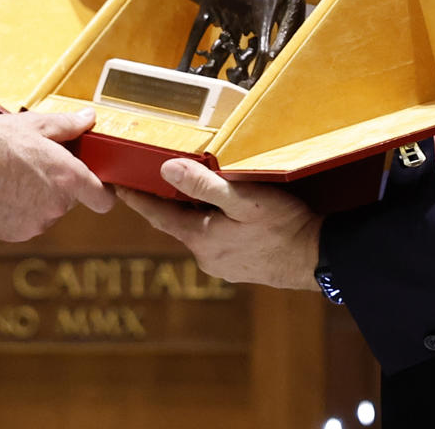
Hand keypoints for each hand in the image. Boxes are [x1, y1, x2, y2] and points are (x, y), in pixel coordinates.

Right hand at [0, 109, 113, 240]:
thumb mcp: (32, 124)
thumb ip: (67, 125)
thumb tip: (89, 118)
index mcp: (67, 178)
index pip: (103, 200)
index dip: (101, 192)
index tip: (94, 184)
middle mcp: (56, 206)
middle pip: (70, 200)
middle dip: (58, 184)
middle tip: (32, 164)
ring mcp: (36, 224)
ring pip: (46, 211)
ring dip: (36, 198)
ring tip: (9, 176)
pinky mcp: (15, 235)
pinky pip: (25, 222)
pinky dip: (17, 211)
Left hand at [116, 158, 321, 290]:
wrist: (319, 260)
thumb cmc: (285, 226)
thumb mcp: (244, 199)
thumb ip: (204, 184)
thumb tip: (167, 169)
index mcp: (201, 237)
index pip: (157, 215)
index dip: (136, 198)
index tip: (115, 185)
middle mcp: (206, 256)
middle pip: (177, 222)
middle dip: (167, 201)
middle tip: (154, 177)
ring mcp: (222, 265)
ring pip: (198, 231)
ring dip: (194, 212)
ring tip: (196, 189)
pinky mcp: (239, 266)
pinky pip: (216, 240)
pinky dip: (212, 224)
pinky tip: (227, 213)